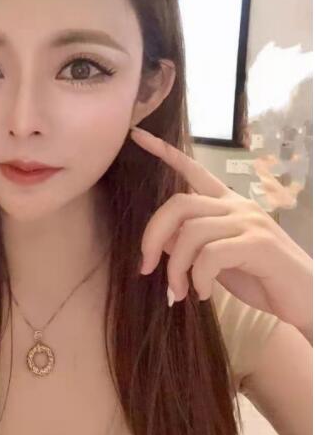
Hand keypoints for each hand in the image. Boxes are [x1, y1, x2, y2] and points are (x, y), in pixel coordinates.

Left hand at [129, 127, 312, 333]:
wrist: (306, 299)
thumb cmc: (262, 279)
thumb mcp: (218, 260)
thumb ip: (192, 244)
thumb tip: (160, 240)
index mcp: (228, 204)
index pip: (193, 170)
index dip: (164, 152)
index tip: (135, 134)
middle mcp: (237, 206)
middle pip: (179, 204)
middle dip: (153, 236)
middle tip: (146, 268)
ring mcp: (249, 222)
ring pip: (191, 232)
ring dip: (175, 268)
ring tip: (179, 292)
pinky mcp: (258, 244)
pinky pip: (210, 255)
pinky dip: (198, 278)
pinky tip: (203, 294)